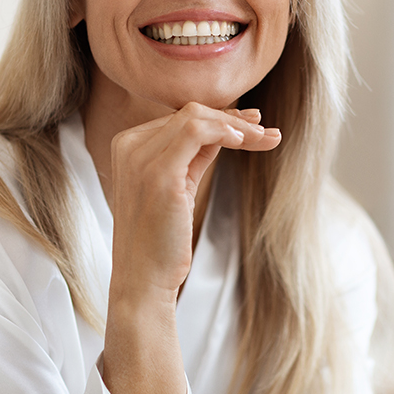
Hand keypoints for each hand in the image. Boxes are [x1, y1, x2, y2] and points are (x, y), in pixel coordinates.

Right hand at [109, 102, 280, 300]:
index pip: (179, 118)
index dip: (219, 119)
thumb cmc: (159, 239)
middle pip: (189, 113)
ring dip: (235, 125)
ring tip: (264, 136)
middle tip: (265, 132)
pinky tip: (243, 140)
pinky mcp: (159, 173)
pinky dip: (223, 130)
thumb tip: (226, 129)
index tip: (250, 125)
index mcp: (127, 146)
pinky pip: (196, 131)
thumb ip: (193, 155)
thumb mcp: (176, 186)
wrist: (142, 279)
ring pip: (196, 117)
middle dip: (233, 120)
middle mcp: (129, 145)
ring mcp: (141, 157)